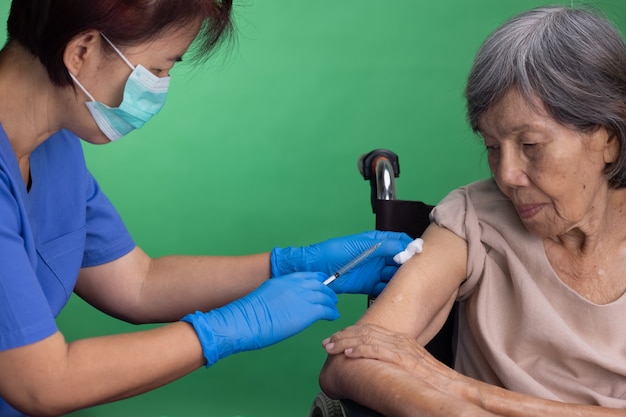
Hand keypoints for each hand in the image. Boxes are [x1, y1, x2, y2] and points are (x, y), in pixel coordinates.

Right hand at [183, 272, 338, 365]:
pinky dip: (332, 313)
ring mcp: (302, 297)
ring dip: (331, 301)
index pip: (306, 275)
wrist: (244, 322)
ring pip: (325, 296)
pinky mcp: (308, 312)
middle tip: (331, 296)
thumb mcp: (264, 295)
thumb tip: (282, 303)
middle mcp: (295, 285)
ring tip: (333, 307)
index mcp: (283, 280)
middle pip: (318, 284)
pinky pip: (326, 310)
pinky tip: (333, 316)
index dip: (317, 279)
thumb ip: (277, 295)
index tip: (321, 283)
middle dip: (327, 290)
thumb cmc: (248, 315)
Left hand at [270, 231, 412, 295]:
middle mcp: (378, 256)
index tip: (419, 254)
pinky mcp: (368, 285)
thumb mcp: (360, 245)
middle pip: (400, 261)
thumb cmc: (333, 251)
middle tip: (415, 273)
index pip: (400, 242)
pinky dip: (390, 291)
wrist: (315, 269)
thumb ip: (383, 246)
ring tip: (406, 285)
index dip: (411, 247)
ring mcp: (374, 271)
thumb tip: (405, 246)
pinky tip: (394, 294)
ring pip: (394, 276)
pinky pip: (384, 288)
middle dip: (408, 267)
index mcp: (377, 241)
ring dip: (400, 280)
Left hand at [323, 324, 472, 397]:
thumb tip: (380, 369)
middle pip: (365, 332)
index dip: (351, 334)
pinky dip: (359, 350)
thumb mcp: (413, 365)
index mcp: (401, 341)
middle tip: (327, 342)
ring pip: (366, 339)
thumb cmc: (434, 380)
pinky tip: (346, 353)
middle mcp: (399, 340)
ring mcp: (401, 348)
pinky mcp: (402, 358)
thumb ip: (396, 362)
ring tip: (331, 347)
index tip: (337, 339)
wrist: (453, 386)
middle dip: (343, 336)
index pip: (371, 332)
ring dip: (345, 342)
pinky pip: (375, 351)